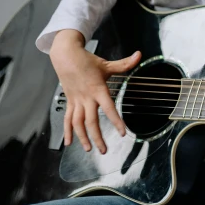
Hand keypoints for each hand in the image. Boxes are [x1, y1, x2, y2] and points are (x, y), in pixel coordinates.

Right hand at [50, 29, 140, 153]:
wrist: (65, 55)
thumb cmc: (87, 60)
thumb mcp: (107, 63)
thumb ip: (125, 63)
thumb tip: (139, 54)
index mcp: (98, 89)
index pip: (109, 108)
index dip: (116, 121)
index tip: (122, 133)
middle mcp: (86, 97)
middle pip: (91, 121)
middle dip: (97, 137)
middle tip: (104, 150)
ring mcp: (76, 100)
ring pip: (77, 123)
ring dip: (82, 137)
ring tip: (89, 149)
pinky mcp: (69, 101)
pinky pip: (67, 118)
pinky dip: (67, 131)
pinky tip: (69, 142)